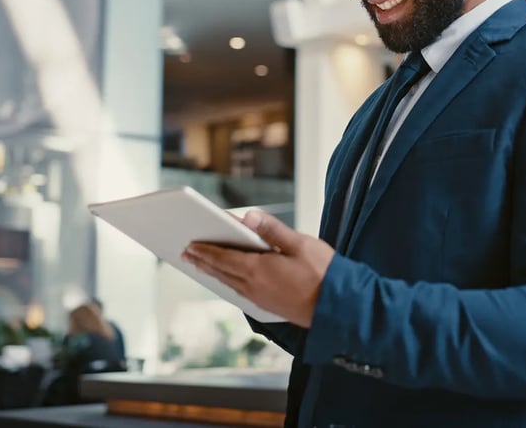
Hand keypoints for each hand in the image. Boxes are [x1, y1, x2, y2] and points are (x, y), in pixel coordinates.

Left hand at [182, 209, 334, 327]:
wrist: (338, 308)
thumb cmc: (324, 273)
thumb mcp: (300, 244)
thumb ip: (273, 230)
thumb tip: (249, 216)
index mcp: (259, 269)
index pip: (224, 257)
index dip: (206, 249)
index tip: (190, 244)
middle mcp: (254, 286)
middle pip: (221, 271)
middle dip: (203, 261)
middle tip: (186, 253)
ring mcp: (260, 298)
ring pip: (228, 283)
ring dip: (212, 273)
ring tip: (200, 265)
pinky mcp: (268, 306)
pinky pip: (239, 292)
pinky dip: (227, 283)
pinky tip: (227, 281)